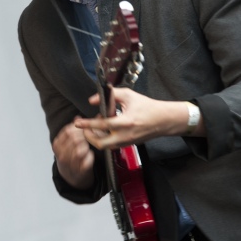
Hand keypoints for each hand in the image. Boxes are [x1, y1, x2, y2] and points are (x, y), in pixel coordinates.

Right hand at [52, 117, 94, 188]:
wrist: (72, 176)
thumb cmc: (71, 154)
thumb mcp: (69, 141)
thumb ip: (74, 128)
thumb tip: (78, 116)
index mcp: (57, 144)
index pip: (67, 131)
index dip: (78, 128)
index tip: (85, 128)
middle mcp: (60, 154)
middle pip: (74, 140)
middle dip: (84, 136)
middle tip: (90, 136)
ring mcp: (69, 164)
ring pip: (79, 151)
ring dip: (87, 146)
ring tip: (89, 145)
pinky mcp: (79, 172)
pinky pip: (87, 161)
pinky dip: (91, 157)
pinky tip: (91, 155)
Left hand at [75, 87, 194, 149]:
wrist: (163, 120)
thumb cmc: (146, 106)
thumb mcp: (128, 95)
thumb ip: (110, 95)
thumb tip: (93, 100)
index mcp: (126, 122)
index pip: (102, 125)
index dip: (87, 124)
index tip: (77, 122)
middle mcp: (125, 135)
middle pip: (100, 144)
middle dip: (88, 137)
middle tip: (82, 128)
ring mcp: (127, 142)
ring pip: (105, 146)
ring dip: (96, 137)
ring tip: (94, 125)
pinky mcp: (128, 144)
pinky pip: (112, 145)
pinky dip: (104, 138)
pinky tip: (104, 128)